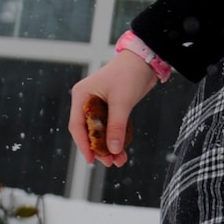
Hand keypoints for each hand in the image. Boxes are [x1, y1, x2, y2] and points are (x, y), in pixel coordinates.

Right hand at [67, 49, 160, 166]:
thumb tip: (113, 149)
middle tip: (110, 163)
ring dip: (109, 146)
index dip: (83, 144)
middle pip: (89, 131)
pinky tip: (122, 150)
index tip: (91, 159)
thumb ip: (116, 126)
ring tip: (119, 161)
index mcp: (82, 96)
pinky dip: (116, 138)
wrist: (145, 60)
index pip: (77, 126)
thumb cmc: (129, 74)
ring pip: (101, 131)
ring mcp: (99, 104)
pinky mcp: (112, 107)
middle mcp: (87, 101)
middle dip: (99, 148)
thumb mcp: (122, 102)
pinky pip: (111, 127)